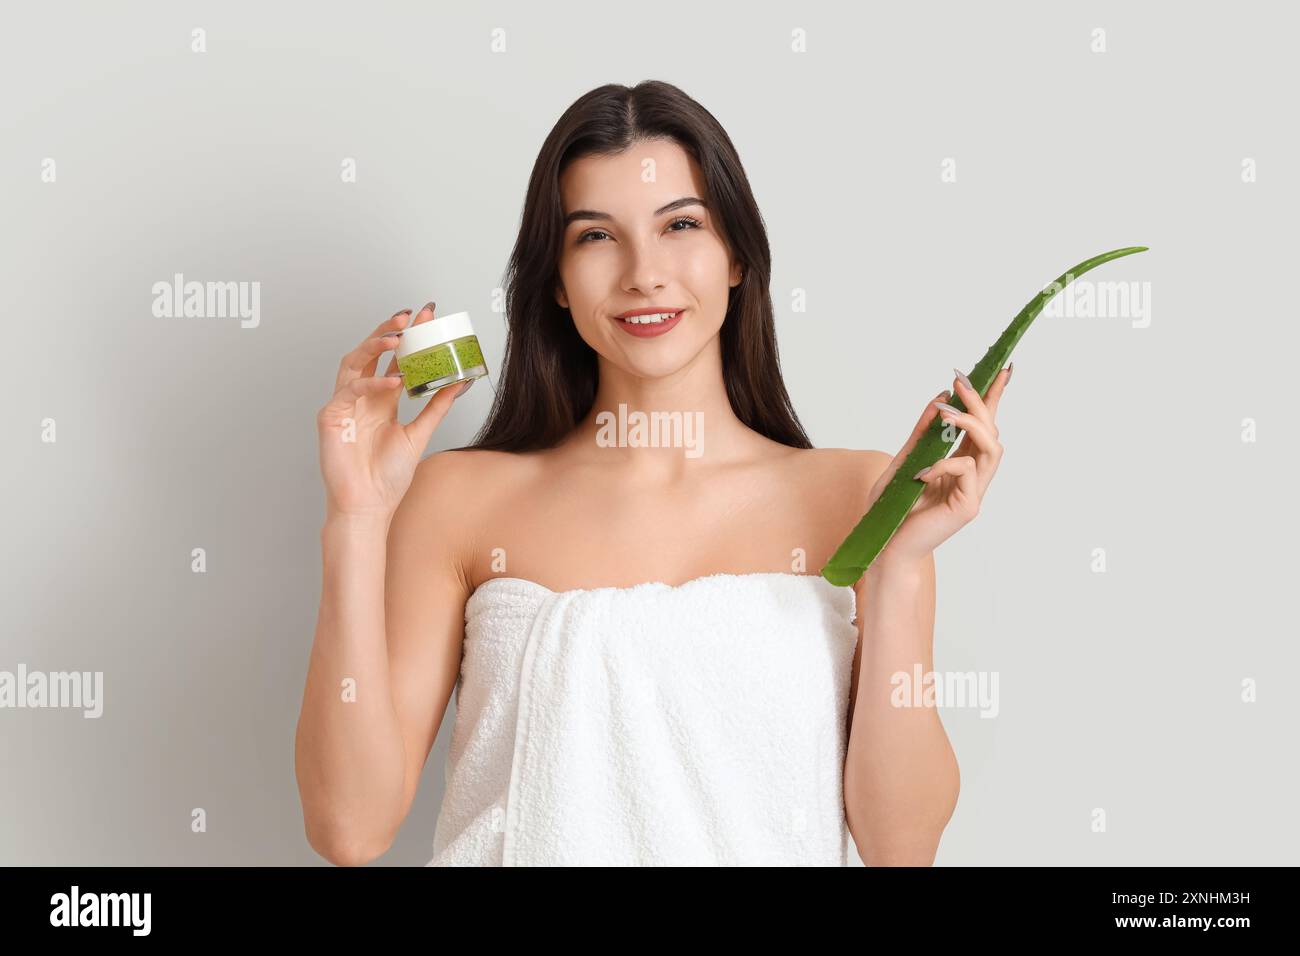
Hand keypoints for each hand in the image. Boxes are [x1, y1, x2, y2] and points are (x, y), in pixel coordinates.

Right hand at [316, 302, 468, 520]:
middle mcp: (362, 397)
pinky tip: (394, 381)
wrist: (369, 506)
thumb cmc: (387, 477)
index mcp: (382, 399)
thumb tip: (460, 382)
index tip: (428, 316)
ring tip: (399, 335)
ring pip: (354, 361)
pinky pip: (349, 390)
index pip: (395, 360)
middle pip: (372, 353)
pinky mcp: (331, 416)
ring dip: (375, 345)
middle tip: (411, 314)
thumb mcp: (419, 435)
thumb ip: (436, 407)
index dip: (410, 337)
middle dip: (390, 330)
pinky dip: (371, 383)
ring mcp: (344, 404)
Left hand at [871, 365, 1010, 567]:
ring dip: (971, 424)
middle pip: (992, 433)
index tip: (1001, 370)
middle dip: (980, 403)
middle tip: (961, 382)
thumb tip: (940, 398)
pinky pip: (967, 470)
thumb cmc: (892, 509)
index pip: (983, 427)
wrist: (883, 545)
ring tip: (946, 414)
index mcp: (960, 466)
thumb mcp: (904, 460)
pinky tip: (923, 471)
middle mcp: (972, 478)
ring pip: (992, 448)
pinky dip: (945, 462)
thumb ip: (923, 434)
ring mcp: (973, 493)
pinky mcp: (967, 507)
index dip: (993, 399)